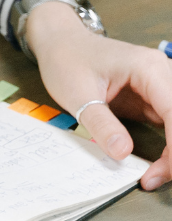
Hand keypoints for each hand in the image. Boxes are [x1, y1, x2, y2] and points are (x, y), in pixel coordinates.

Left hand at [26, 0, 171, 188]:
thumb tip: (123, 153)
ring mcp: (160, 85)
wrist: (60, 42)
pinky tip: (160, 164)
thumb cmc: (66, 60)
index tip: (160, 173)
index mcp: (148, 68)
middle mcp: (162, 74)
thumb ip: (102, 124)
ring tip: (155, 175)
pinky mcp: (155, 97)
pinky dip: (169, 146)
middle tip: (155, 178)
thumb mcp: (77, 95)